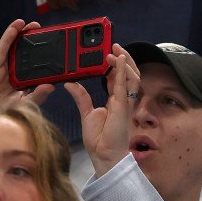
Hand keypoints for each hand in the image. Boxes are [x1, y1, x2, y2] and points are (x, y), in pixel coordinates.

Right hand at [0, 19, 53, 120]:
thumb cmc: (5, 115)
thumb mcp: (25, 105)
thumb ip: (38, 96)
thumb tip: (51, 85)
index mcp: (24, 81)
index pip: (35, 64)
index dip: (43, 54)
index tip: (54, 44)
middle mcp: (14, 73)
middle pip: (24, 53)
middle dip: (32, 40)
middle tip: (43, 29)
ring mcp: (4, 70)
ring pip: (13, 48)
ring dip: (20, 34)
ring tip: (29, 23)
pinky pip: (2, 50)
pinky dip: (8, 37)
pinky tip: (15, 28)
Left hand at [67, 44, 140, 176]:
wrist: (104, 155)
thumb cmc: (99, 140)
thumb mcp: (86, 114)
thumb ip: (81, 97)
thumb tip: (70, 83)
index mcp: (115, 102)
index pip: (117, 79)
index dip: (114, 66)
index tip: (107, 55)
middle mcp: (123, 100)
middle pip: (128, 75)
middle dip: (123, 59)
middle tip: (115, 45)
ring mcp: (125, 103)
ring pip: (131, 77)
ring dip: (125, 62)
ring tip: (116, 50)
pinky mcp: (122, 106)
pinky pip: (124, 85)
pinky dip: (123, 71)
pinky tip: (119, 60)